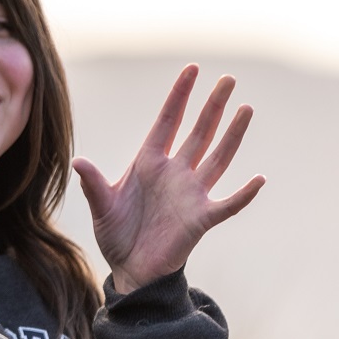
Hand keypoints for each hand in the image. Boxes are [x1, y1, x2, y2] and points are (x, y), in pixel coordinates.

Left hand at [71, 64, 264, 293]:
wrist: (129, 268)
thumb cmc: (115, 233)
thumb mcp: (101, 205)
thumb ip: (94, 183)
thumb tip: (79, 161)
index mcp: (148, 162)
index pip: (167, 121)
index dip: (179, 96)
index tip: (192, 69)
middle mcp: (174, 172)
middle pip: (198, 132)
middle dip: (212, 105)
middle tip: (229, 79)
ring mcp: (190, 193)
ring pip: (217, 157)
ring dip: (232, 135)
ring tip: (246, 108)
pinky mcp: (201, 218)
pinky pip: (228, 203)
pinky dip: (244, 194)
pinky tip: (259, 179)